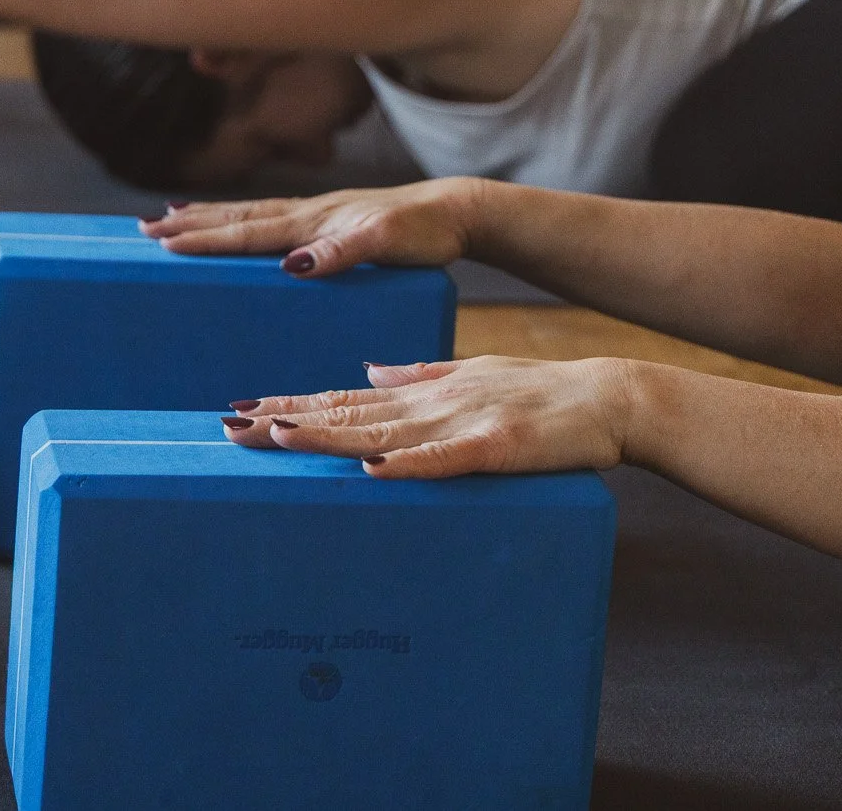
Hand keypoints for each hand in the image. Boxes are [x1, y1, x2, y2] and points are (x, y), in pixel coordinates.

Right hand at [141, 178, 488, 275]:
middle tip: (143, 230)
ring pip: (249, 213)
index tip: (164, 242)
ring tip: (168, 219)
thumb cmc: (425, 233)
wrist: (456, 211)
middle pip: (238, 218)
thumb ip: (343, 252)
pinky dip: (239, 219)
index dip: (206, 239)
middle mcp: (309, 212)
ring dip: (207, 217)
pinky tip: (232, 225)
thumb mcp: (387, 243)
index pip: (250, 231)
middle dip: (191, 225)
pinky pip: (270, 217)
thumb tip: (293, 265)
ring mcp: (316, 213)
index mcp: (315, 221)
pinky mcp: (327, 219)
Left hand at [221, 355, 634, 478]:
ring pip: (382, 432)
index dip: (290, 404)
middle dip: (287, 422)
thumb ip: (418, 374)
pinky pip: (445, 460)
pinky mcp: (497, 447)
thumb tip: (367, 371)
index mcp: (423, 391)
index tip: (241, 409)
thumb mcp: (472, 375)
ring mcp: (463, 422)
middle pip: (347, 415)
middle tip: (231, 428)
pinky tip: (374, 470)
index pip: (342, 399)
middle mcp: (431, 402)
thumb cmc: (542, 395)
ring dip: (330, 436)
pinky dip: (409, 465)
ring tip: (280, 436)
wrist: (611, 398)